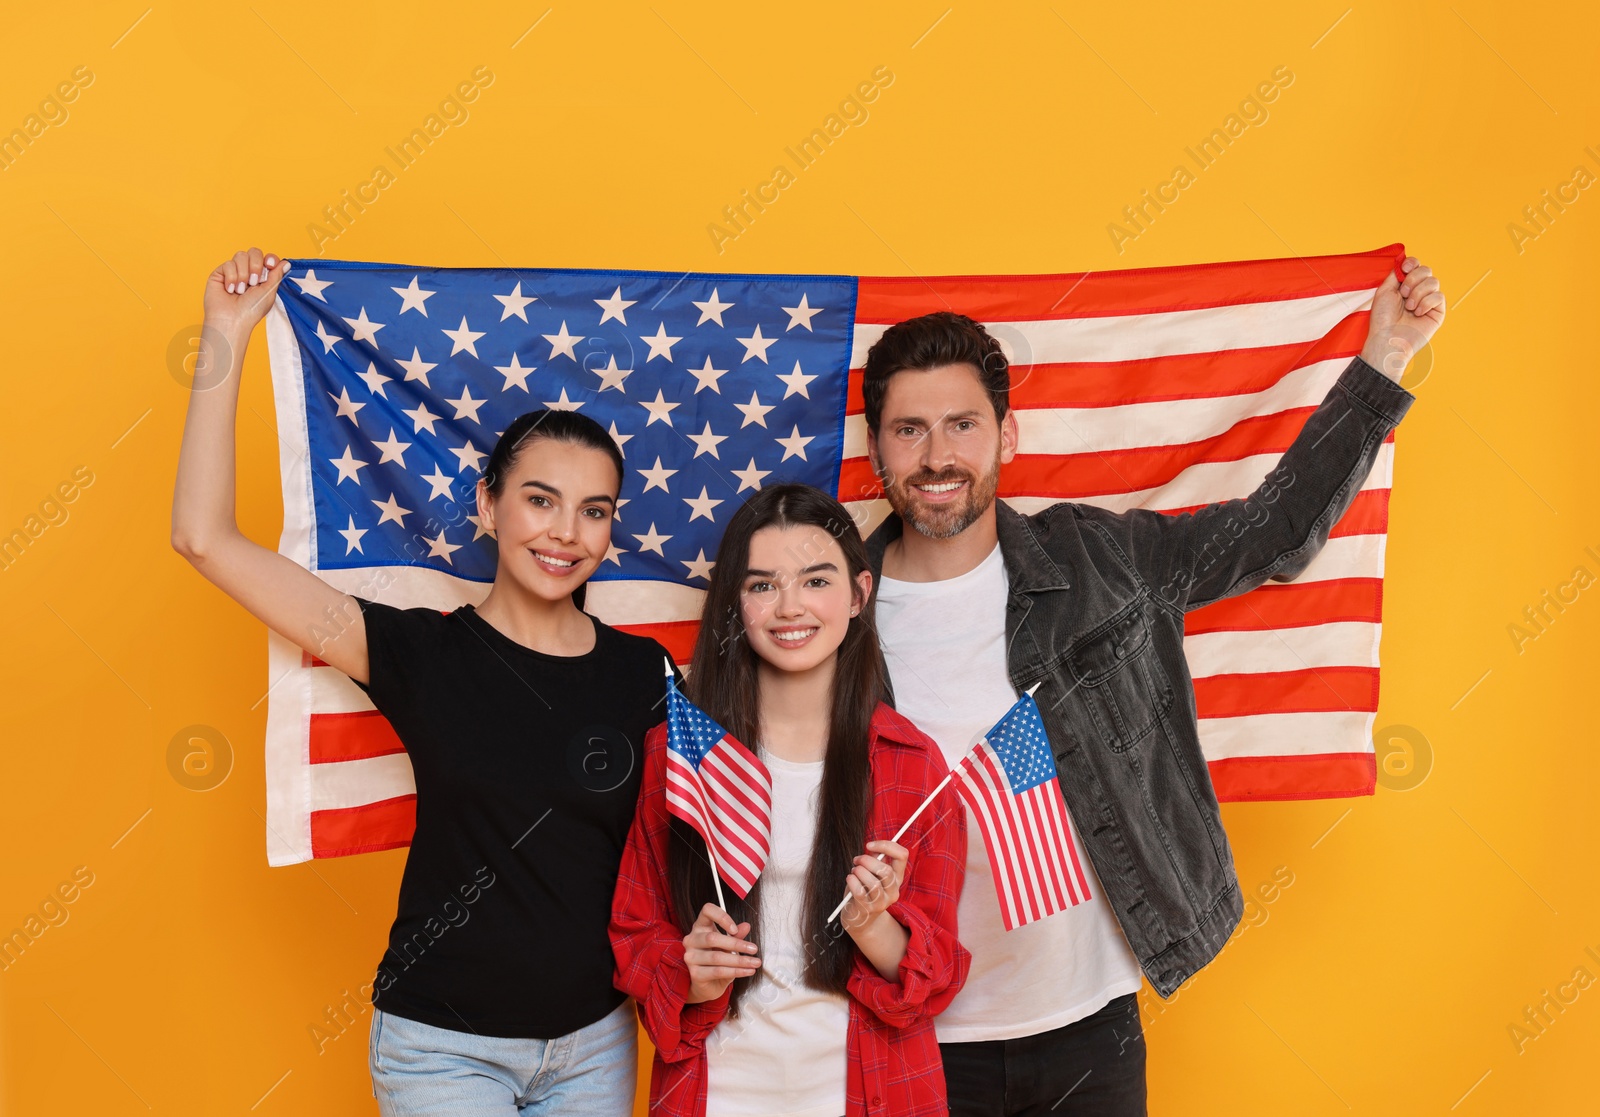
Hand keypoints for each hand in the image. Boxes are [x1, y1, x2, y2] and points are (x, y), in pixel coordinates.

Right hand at [203, 247, 291, 338]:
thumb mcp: (269, 292)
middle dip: (256, 265)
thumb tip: (286, 262)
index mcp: (263, 277)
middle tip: (254, 282)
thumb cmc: (251, 310)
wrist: (232, 319)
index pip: (267, 258)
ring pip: (241, 255)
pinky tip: (230, 290)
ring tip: (241, 290)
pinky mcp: (220, 273)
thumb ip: (276, 275)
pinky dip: (231, 277)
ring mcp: (234, 271)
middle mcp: (248, 272)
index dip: (269, 258)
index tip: (270, 265)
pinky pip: (228, 264)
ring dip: (243, 274)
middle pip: (254, 251)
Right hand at [682, 903, 759, 1003]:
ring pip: (717, 957)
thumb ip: (736, 935)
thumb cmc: (718, 961)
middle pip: (713, 938)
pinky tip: (747, 971)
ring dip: (740, 960)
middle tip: (754, 949)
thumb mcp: (729, 945)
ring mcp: (691, 957)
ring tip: (755, 962)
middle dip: (737, 944)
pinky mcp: (695, 973)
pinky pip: (718, 971)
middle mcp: (692, 939)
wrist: (709, 985)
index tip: (735, 929)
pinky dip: (736, 971)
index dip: (722, 917)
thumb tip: (746, 926)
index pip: (707, 911)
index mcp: (700, 926)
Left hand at [840, 839, 906, 930]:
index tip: (870, 845)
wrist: (860, 917)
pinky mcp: (869, 909)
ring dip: (859, 872)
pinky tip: (850, 879)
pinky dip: (852, 881)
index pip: (902, 856)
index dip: (887, 845)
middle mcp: (893, 890)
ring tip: (854, 871)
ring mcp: (882, 902)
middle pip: (886, 871)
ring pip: (874, 883)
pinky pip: (860, 892)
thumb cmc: (865, 889)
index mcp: (897, 877)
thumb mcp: (872, 873)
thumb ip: (875, 860)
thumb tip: (872, 847)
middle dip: (867, 861)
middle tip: (857, 860)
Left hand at [1360, 256, 1444, 382]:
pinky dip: (1426, 302)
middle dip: (1413, 279)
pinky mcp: (1438, 312)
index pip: (1416, 266)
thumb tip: (1404, 262)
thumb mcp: (1385, 290)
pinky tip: (1417, 313)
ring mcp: (1428, 301)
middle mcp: (1418, 291)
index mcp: (1405, 285)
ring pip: (1433, 282)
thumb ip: (1396, 274)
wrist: (1387, 338)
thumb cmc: (1382, 318)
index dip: (1412, 263)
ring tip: (1408, 307)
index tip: (1404, 268)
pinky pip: (1439, 296)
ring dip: (1418, 292)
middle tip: (1403, 294)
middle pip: (1426, 270)